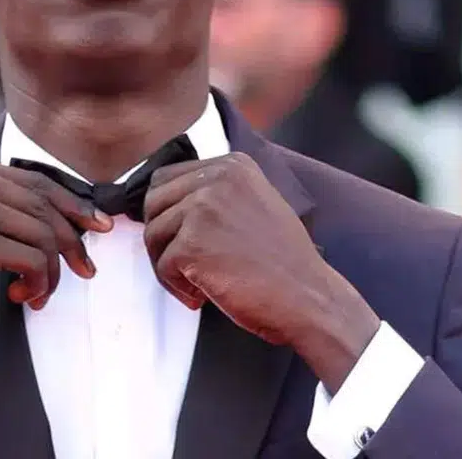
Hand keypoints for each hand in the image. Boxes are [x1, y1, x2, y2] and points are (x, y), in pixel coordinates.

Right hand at [0, 153, 112, 381]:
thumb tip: (33, 220)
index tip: (95, 225)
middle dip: (75, 239)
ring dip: (51, 272)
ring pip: (44, 236)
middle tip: (88, 268)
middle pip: (46, 205)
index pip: (34, 181)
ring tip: (38, 295)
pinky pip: (32, 261)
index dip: (71, 204)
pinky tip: (22, 297)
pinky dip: (37, 284)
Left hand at [144, 153, 379, 391]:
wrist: (308, 297)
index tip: (182, 238)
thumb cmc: (283, 262)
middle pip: (154, 203)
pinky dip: (176, 286)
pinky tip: (201, 294)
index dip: (167, 213)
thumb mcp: (255, 205)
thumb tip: (168, 204)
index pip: (167, 178)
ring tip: (197, 283)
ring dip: (168, 265)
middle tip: (185, 265)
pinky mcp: (192, 242)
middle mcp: (216, 178)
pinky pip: (162, 265)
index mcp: (232, 165)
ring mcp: (203, 208)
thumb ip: (216, 195)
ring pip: (153, 234)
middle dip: (162, 238)